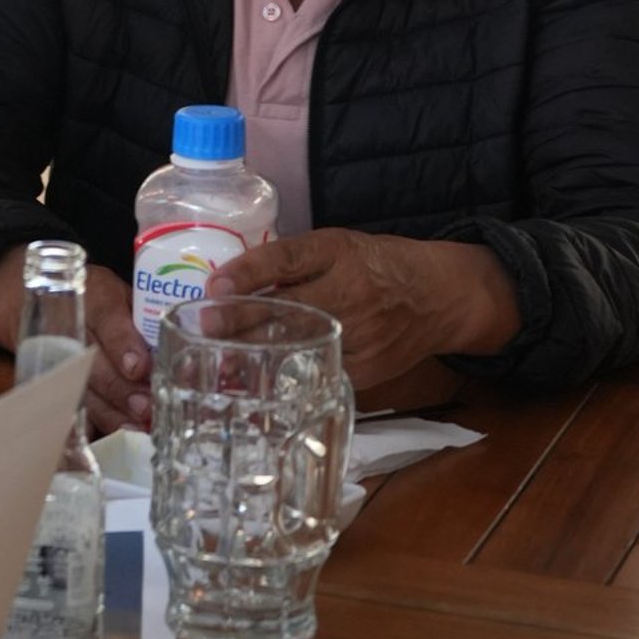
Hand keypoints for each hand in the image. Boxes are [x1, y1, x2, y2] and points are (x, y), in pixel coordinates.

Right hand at [0, 250, 148, 435]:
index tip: (139, 368)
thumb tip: (179, 348)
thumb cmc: (93, 296)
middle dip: (120, 388)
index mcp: (93, 295)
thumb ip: (144, 317)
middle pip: (93, 361)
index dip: (123, 344)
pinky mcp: (48, 378)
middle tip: (146, 408)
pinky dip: (91, 425)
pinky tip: (110, 437)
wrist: (27, 294)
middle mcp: (70, 325)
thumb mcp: (118, 292)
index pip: (107, 318)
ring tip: (137, 428)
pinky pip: (70, 406)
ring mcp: (54, 354)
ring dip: (111, 411)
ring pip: (81, 388)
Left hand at [206, 230, 519, 395]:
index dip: (248, 273)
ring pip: (300, 348)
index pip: (286, 259)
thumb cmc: (375, 264)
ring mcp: (358, 335)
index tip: (213, 285)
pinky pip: (319, 375)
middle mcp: (347, 292)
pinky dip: (286, 383)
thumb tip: (232, 283)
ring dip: (256, 358)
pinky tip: (255, 391)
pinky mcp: (365, 370)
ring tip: (215, 366)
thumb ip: (293, 264)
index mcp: (337, 252)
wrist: (437, 296)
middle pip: (286, 309)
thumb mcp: (336, 246)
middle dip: (241, 321)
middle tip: (202, 329)